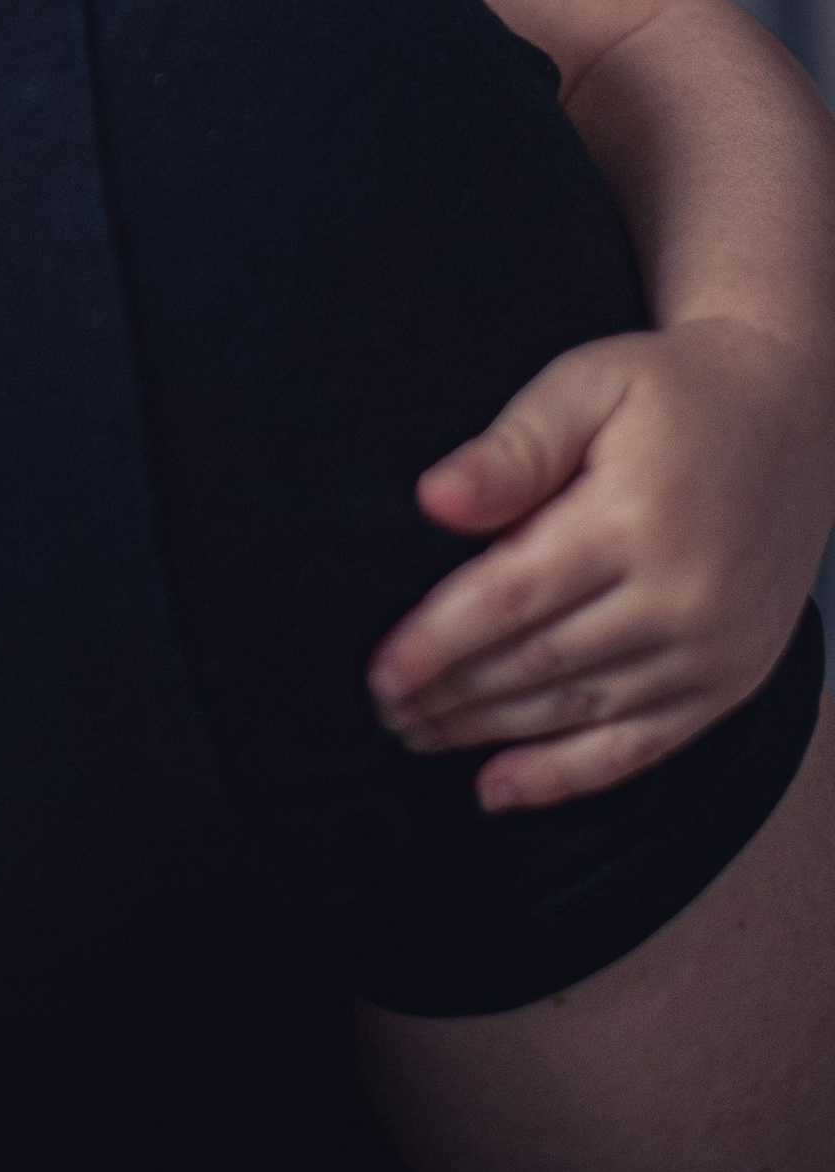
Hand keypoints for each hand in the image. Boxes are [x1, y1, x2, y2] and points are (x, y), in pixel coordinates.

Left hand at [367, 317, 834, 808]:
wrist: (795, 417)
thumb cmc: (672, 393)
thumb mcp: (590, 384)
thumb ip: (513, 446)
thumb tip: (434, 500)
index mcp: (637, 518)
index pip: (512, 598)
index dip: (437, 642)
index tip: (379, 672)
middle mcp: (683, 595)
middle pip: (538, 663)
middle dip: (450, 694)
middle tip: (383, 710)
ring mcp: (714, 648)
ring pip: (580, 711)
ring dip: (491, 734)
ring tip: (420, 737)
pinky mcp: (733, 679)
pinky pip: (641, 747)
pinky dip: (567, 776)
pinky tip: (499, 787)